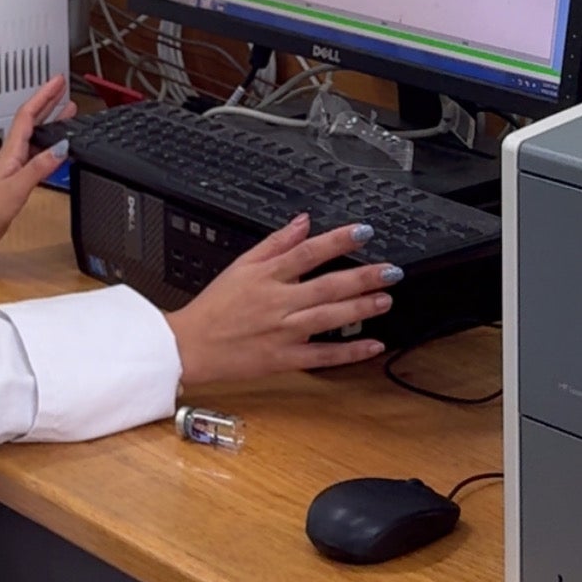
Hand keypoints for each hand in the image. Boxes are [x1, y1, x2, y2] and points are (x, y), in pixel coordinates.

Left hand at [0, 78, 75, 259]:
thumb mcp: (16, 187)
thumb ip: (39, 167)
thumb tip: (61, 148)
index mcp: (11, 151)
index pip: (29, 114)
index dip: (44, 95)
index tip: (57, 82)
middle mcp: (13, 154)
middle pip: (33, 120)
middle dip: (48, 101)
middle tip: (62, 87)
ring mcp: (15, 165)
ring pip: (37, 135)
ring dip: (51, 120)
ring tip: (67, 110)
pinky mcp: (18, 179)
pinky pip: (38, 153)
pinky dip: (50, 145)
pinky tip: (58, 147)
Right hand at [170, 214, 397, 387]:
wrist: (191, 345)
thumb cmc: (215, 306)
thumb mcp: (241, 265)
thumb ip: (275, 242)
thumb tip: (302, 222)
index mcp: (266, 276)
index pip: (308, 252)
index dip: (337, 240)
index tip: (364, 231)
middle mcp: (278, 302)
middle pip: (326, 286)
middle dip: (361, 278)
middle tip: (390, 271)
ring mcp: (283, 332)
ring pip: (328, 319)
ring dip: (359, 309)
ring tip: (385, 299)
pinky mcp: (284, 359)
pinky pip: (322, 356)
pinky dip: (349, 352)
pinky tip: (372, 345)